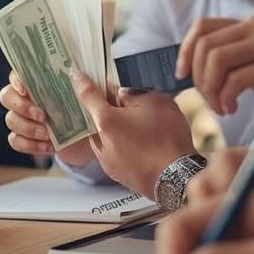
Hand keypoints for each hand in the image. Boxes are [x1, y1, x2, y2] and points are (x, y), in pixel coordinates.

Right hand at [0, 70, 94, 165]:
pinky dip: (30, 145)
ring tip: (48, 134)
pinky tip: (48, 147)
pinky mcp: (28, 138)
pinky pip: (15, 140)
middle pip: (7, 96)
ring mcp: (26, 118)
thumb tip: (78, 74)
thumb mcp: (95, 97)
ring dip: (28, 127)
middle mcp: (29, 97)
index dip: (18, 79)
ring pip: (11, 119)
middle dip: (22, 106)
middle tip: (42, 116)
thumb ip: (87, 86)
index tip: (26, 88)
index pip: (19, 73)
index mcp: (42, 81)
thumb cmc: (93, 110)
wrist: (95, 139)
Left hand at [70, 71, 196, 197]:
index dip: (81, 83)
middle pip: (96, 119)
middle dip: (106, 109)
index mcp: (105, 121)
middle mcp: (100, 143)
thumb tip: (121, 96)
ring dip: (114, 130)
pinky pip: (115, 154)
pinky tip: (141, 145)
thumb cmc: (167, 138)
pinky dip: (122, 146)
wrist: (177, 178)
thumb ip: (132, 95)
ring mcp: (107, 161)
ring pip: (104, 138)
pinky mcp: (118, 175)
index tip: (75, 75)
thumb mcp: (155, 102)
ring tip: (136, 126)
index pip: (87, 96)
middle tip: (122, 101)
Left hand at [176, 17, 253, 114]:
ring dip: (210, 90)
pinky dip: (226, 98)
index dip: (185, 51)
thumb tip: (192, 72)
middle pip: (205, 47)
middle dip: (197, 78)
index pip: (202, 27)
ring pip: (216, 61)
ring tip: (221, 106)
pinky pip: (235, 81)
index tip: (182, 75)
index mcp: (249, 24)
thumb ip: (234, 56)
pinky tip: (232, 108)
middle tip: (207, 99)